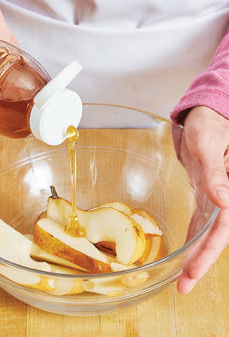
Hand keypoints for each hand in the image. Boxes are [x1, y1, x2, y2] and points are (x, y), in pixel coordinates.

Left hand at [177, 106, 228, 292]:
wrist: (204, 120)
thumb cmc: (209, 127)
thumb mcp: (209, 146)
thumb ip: (217, 173)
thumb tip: (225, 201)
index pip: (222, 227)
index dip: (208, 252)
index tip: (192, 272)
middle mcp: (224, 198)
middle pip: (214, 237)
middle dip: (200, 263)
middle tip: (183, 287)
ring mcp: (214, 199)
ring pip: (207, 233)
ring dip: (195, 255)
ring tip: (183, 278)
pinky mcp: (205, 196)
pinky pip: (199, 222)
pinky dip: (192, 238)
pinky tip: (185, 252)